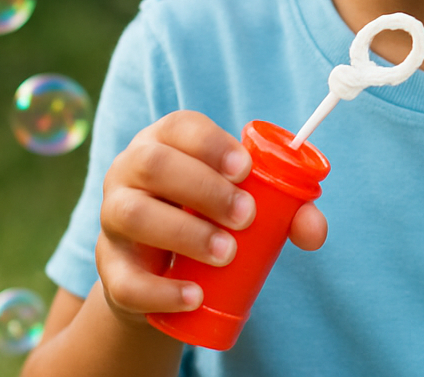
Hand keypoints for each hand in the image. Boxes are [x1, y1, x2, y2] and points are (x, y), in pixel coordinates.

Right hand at [96, 110, 326, 324]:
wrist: (165, 269)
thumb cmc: (211, 214)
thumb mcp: (245, 201)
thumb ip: (287, 210)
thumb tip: (314, 230)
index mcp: (167, 140)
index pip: (181, 126)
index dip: (212, 144)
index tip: (245, 169)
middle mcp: (130, 169)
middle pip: (154, 164)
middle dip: (203, 188)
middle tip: (246, 216)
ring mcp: (112, 217)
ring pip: (132, 215)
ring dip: (184, 233)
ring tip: (226, 252)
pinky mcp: (108, 266)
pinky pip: (122, 279)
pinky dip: (160, 289)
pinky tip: (194, 296)